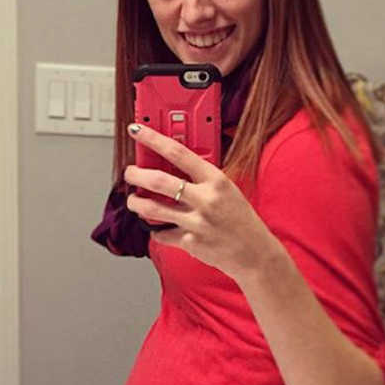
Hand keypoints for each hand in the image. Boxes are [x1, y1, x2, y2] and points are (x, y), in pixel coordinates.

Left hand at [123, 123, 277, 281]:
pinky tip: (157, 228)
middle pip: (158, 181)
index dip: (153, 139)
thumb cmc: (241, 220)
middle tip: (130, 173)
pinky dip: (155, 231)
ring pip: (152, 209)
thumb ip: (202, 178)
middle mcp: (205, 199)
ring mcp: (196, 222)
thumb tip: (172, 165)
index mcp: (216, 180)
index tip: (138, 131)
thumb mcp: (227, 190)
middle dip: (136, 175)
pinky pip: (161, 234)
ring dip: (136, 204)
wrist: (254, 252)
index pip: (178, 152)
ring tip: (133, 201)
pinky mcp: (190, 242)